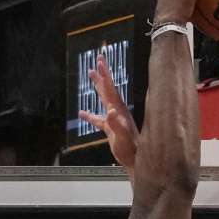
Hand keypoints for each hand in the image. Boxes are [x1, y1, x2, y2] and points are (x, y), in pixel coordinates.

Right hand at [79, 54, 138, 170]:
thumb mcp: (122, 136)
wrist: (136, 160)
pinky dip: (90, 115)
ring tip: (91, 74)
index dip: (104, 75)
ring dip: (97, 86)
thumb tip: (110, 112)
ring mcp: (114, 119)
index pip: (110, 88)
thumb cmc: (131, 149)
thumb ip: (116, 124)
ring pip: (104, 98)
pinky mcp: (111, 128)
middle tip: (98, 59)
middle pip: (108, 88)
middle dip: (103, 73)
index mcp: (119, 110)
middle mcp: (117, 111)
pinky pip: (98, 118)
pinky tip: (82, 113)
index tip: (100, 62)